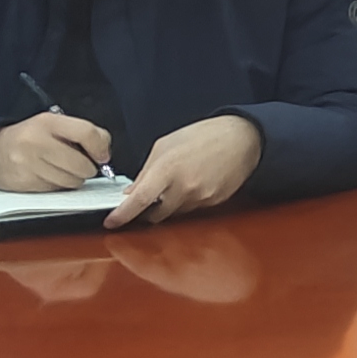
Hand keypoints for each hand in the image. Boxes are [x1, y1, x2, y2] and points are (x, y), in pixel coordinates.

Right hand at [0, 111, 113, 191]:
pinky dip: (58, 187)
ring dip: (73, 180)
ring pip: (71, 181)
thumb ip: (80, 132)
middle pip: (82, 165)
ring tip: (62, 170)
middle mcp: (36, 142)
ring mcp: (29, 164)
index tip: (102, 156)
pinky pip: (55, 190)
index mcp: (47, 122)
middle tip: (79, 165)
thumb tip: (104, 153)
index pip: (86, 133)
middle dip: (87, 168)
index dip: (101, 147)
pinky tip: (48, 176)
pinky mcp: (24, 183)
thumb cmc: (28, 138)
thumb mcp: (51, 124)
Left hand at [106, 114, 261, 226]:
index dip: (123, 215)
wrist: (244, 137)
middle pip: (156, 214)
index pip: (139, 200)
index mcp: (168, 169)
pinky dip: (187, 200)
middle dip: (148, 210)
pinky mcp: (214, 202)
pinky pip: (192, 209)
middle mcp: (184, 187)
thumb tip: (133, 191)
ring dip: (169, 204)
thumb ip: (146, 170)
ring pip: (174, 212)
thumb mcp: (165, 144)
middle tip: (148, 198)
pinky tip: (195, 182)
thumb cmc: (206, 135)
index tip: (112, 222)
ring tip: (179, 181)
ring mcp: (201, 197)